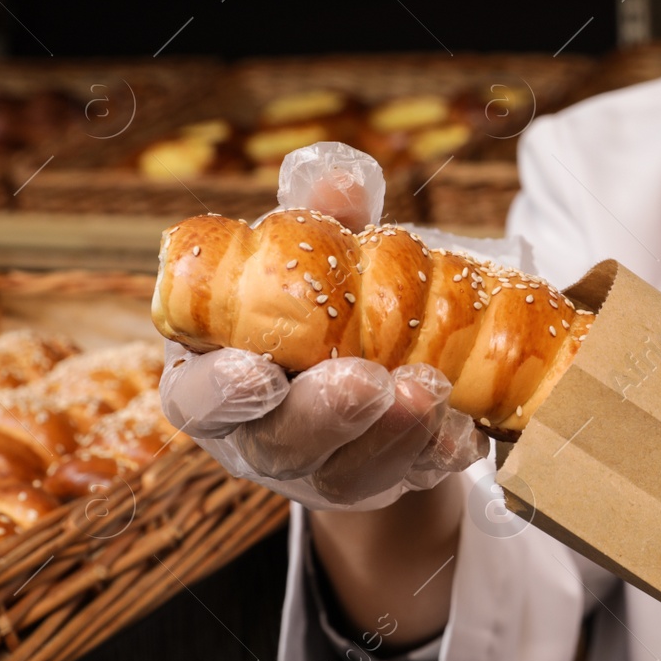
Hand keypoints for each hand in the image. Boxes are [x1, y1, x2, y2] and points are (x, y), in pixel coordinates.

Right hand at [158, 142, 487, 510]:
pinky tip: (465, 430)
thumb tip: (340, 174)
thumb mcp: (315, 257)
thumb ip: (319, 218)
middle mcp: (261, 439)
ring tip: (431, 390)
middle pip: (279, 445)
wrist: (374, 371)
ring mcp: (323, 472)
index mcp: (216, 381)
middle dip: (326, 417)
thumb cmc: (320, 305)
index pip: (196, 399)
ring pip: (349, 475)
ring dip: (393, 437)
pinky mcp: (385, 486)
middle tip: (369, 381)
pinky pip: (412, 481)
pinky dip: (439, 456)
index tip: (259, 372)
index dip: (221, 392)